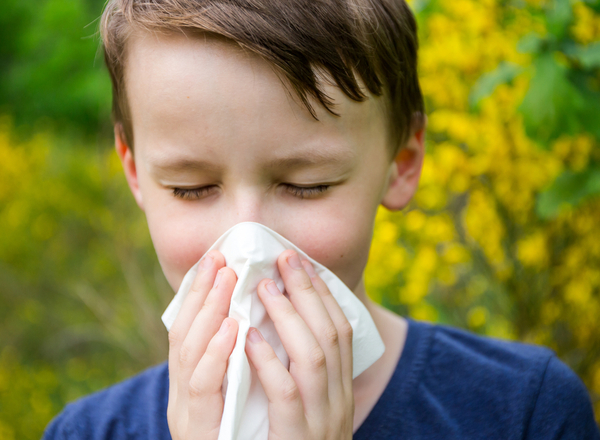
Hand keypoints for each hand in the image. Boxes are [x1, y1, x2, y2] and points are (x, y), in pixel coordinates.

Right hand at [166, 250, 238, 439]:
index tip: (216, 258)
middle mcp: (180, 396)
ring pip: (188, 355)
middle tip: (220, 258)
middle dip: (202, 293)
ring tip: (226, 281)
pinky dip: (216, 356)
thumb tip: (253, 322)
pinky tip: (234, 330)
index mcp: (190, 384)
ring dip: (208, 313)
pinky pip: (206, 389)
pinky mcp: (199, 431)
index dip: (199, 293)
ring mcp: (186, 414)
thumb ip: (234, 366)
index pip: (188, 330)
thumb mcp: (233, 398)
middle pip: (183, 334)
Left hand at [245, 250, 354, 439]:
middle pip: (329, 334)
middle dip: (308, 292)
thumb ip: (306, 376)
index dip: (323, 295)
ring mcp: (321, 421)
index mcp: (342, 390)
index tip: (304, 264)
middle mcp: (339, 401)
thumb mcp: (315, 411)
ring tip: (265, 287)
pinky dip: (269, 362)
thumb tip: (289, 331)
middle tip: (286, 258)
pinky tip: (249, 338)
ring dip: (289, 317)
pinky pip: (286, 394)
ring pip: (313, 356)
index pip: (341, 331)